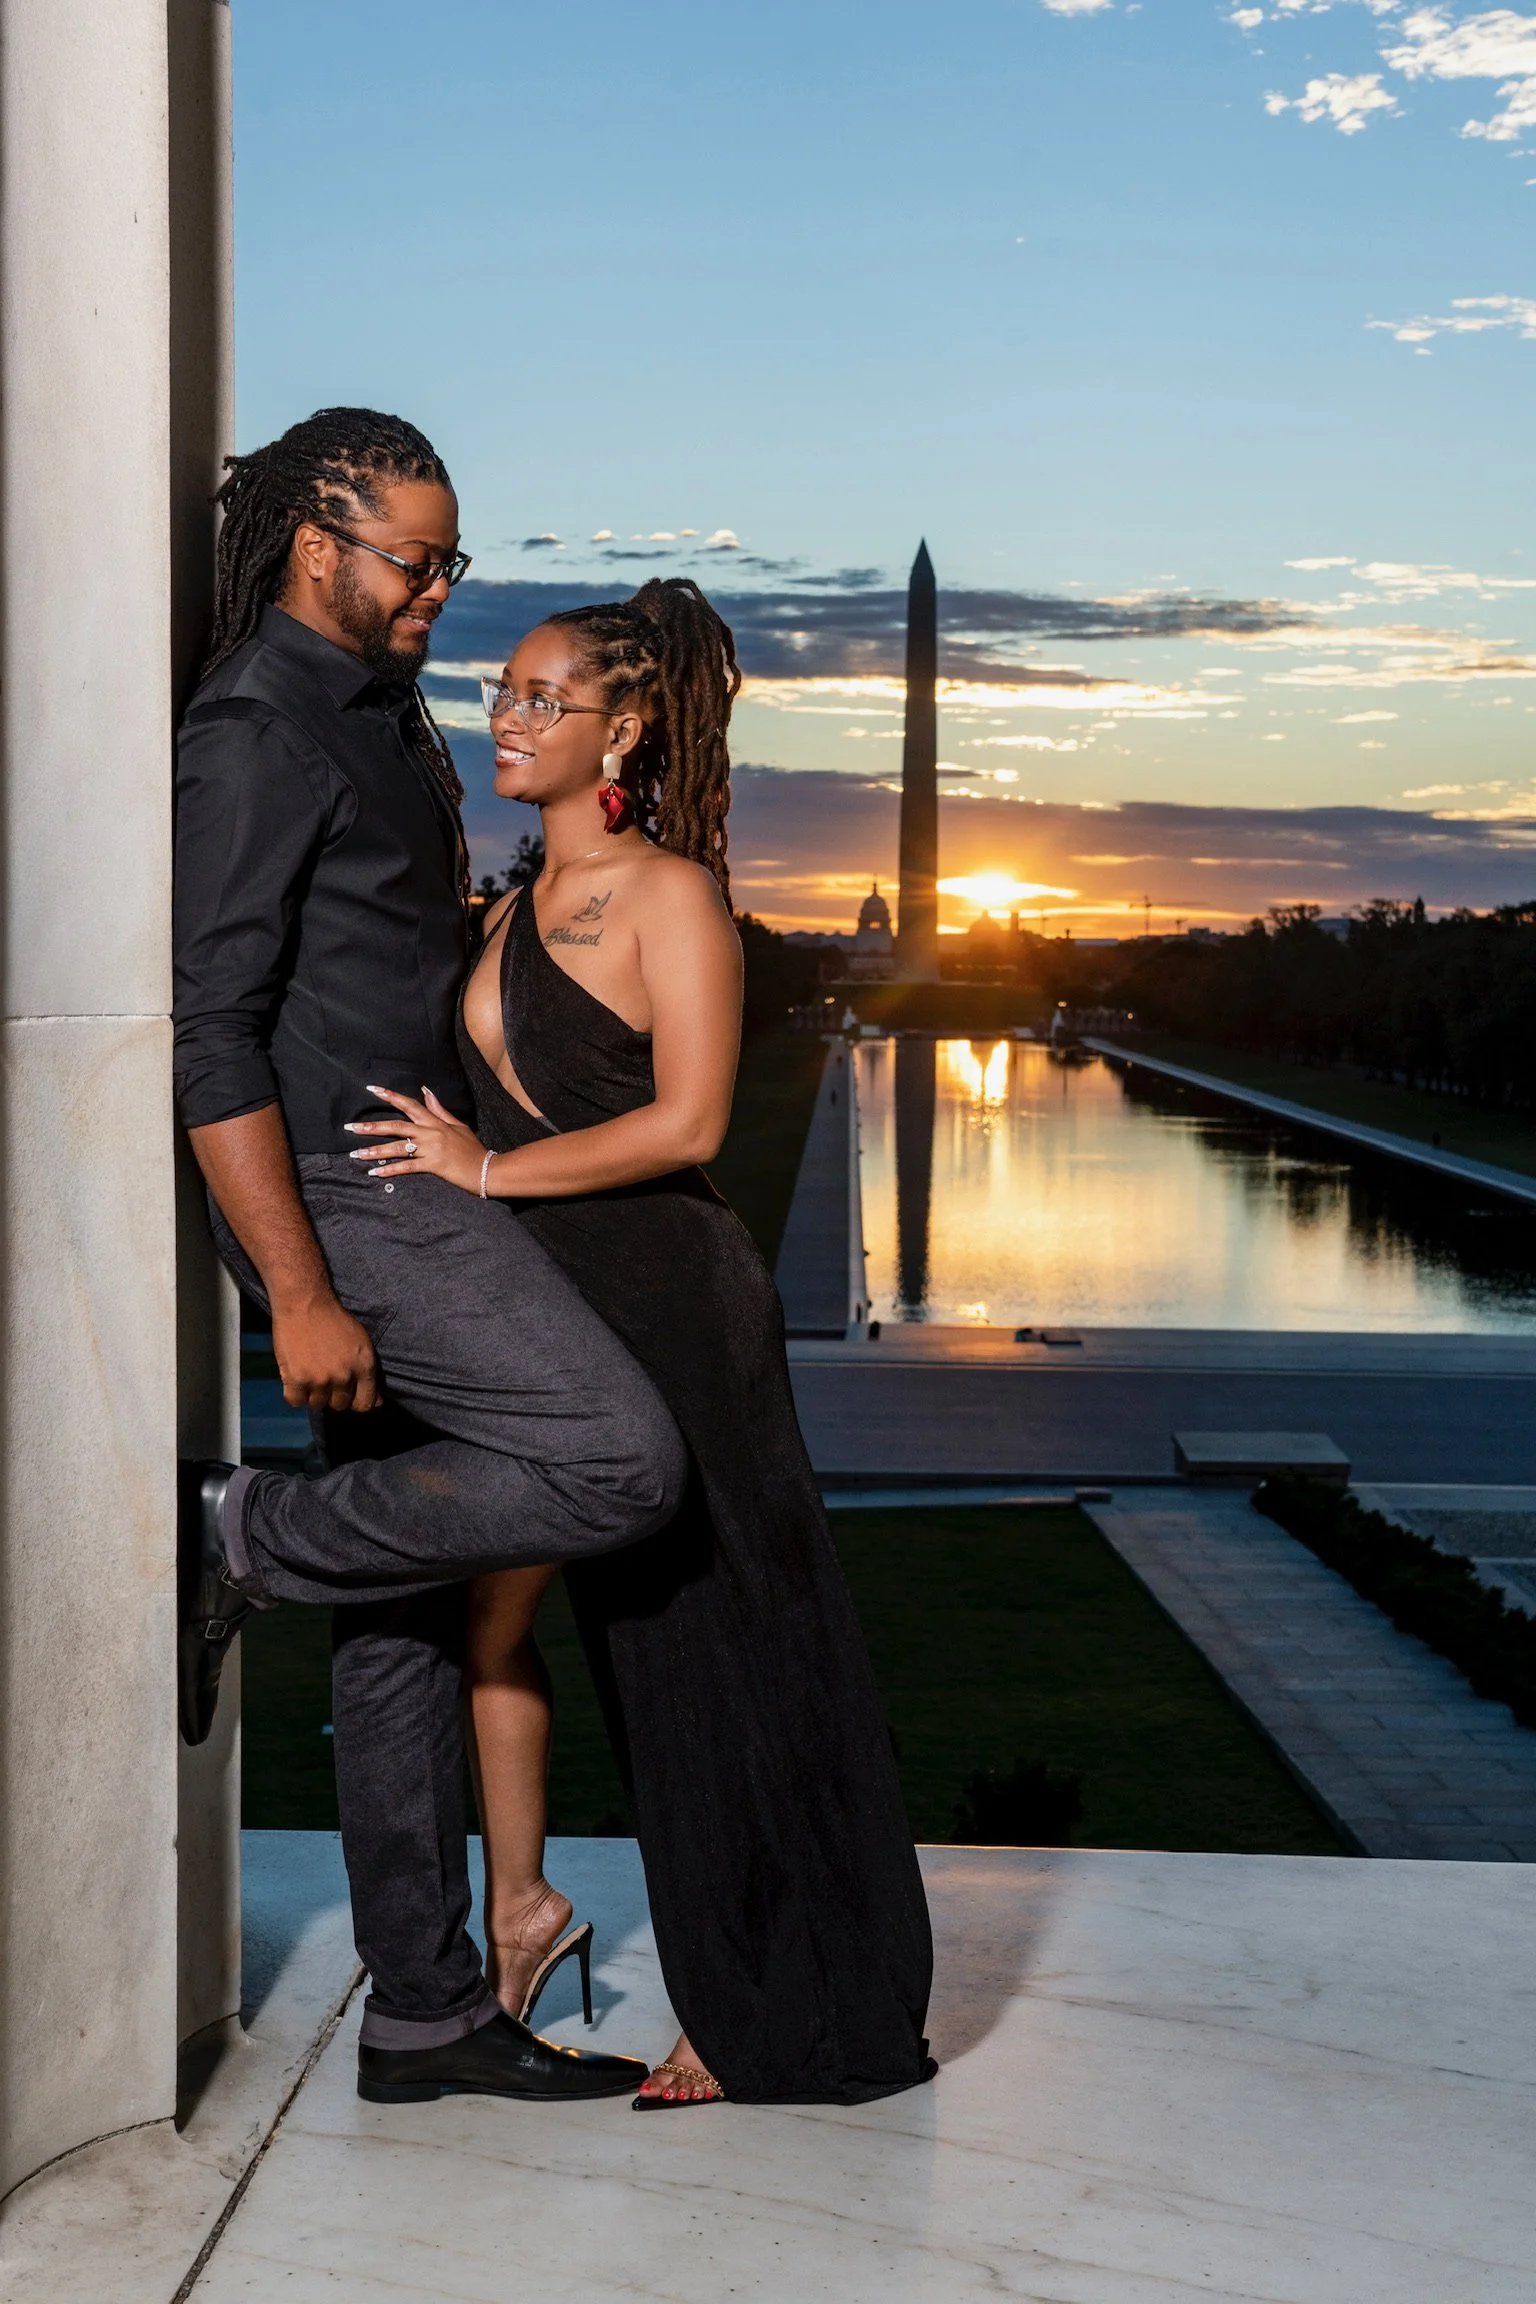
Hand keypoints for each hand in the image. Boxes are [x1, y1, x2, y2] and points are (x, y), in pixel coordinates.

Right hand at [271, 1292, 382, 1412]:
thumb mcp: (361, 1344)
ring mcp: (320, 1379)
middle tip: (324, 1376)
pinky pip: (295, 1401)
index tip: (347, 1395)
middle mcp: (344, 1376)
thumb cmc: (334, 1320)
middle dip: (332, 1395)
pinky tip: (296, 1379)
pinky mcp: (297, 1379)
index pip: (365, 1404)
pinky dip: (294, 1394)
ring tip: (309, 1372)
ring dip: (312, 1393)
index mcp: (364, 1367)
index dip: (355, 1402)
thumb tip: (378, 1404)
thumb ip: (368, 1375)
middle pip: (339, 1405)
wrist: (306, 1303)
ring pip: (317, 1404)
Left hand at [345, 1085, 489, 1195]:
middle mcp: (430, 1133)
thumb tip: (426, 1091)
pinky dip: (390, 1171)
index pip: (409, 1104)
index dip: (390, 1096)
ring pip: (397, 1148)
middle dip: (371, 1126)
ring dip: (375, 1151)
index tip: (372, 1089)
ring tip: (356, 1154)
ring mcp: (431, 1149)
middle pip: (396, 1126)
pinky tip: (375, 1173)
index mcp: (435, 1121)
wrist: (487, 1169)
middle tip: (351, 1127)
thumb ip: (439, 1110)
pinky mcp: (433, 1166)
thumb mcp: (458, 1125)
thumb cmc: (473, 1149)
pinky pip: (407, 1168)